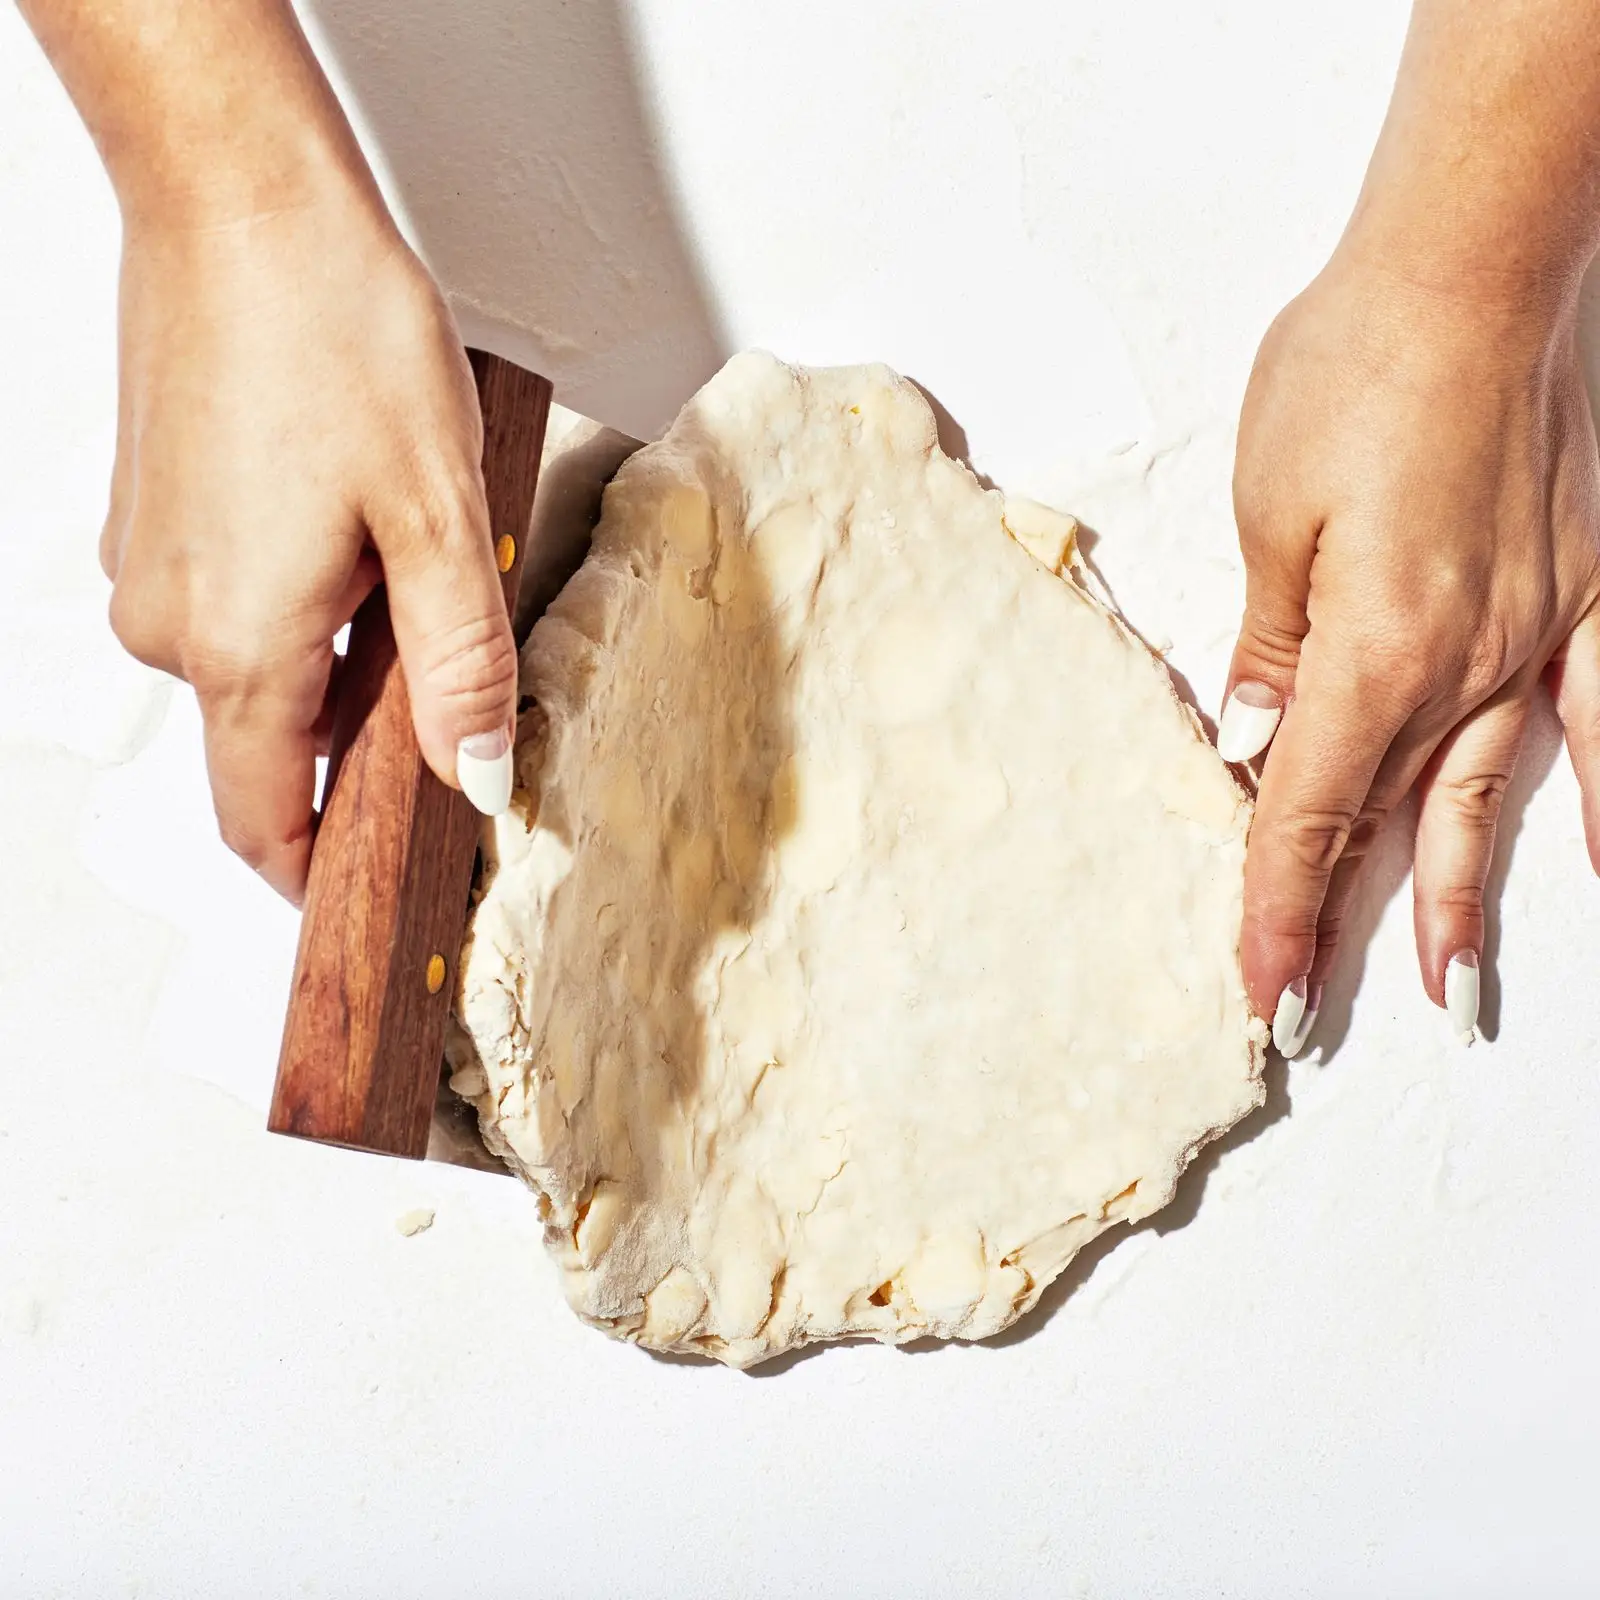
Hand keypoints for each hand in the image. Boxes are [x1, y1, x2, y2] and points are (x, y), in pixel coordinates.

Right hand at [101, 177, 516, 902]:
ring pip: (257, 665)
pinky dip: (299, 600)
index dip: (320, 875)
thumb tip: (476, 774)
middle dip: (356, 746)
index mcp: (237, 646)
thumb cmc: (332, 330)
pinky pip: (233, 600)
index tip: (377, 894)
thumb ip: (459, 668)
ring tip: (410, 574)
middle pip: (268, 744)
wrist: (235, 192)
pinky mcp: (155, 513)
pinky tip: (356, 528)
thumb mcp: (437, 520)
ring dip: (336, 659)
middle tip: (450, 692)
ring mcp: (149, 563)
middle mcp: (167, 621)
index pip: (262, 823)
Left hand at [1222, 246, 1599, 1054]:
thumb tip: (1252, 734)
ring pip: (1485, 797)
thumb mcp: (1269, 513)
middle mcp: (1463, 664)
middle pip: (1387, 821)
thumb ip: (1270, 640)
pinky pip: (1599, 721)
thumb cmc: (1353, 371)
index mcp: (1368, 650)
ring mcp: (1538, 634)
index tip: (1260, 991)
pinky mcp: (1584, 593)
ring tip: (1453, 1001)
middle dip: (1346, 925)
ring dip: (1461, 900)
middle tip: (1318, 1021)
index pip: (1305, 811)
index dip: (1276, 908)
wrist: (1478, 265)